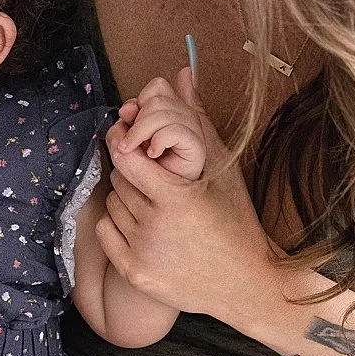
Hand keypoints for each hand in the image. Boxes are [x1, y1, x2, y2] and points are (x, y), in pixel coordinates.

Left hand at [97, 64, 285, 322]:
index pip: (126, 158)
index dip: (129, 147)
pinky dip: (119, 225)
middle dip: (134, 174)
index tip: (138, 146)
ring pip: (113, 205)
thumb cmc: (238, 221)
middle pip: (119, 180)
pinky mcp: (135, 273)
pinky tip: (146, 227)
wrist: (247, 283)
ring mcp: (143, 253)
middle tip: (156, 180)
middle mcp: (156, 227)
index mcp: (177, 198)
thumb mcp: (222, 169)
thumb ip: (195, 121)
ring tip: (156, 204)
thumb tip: (181, 73)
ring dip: (128, 199)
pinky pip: (107, 232)